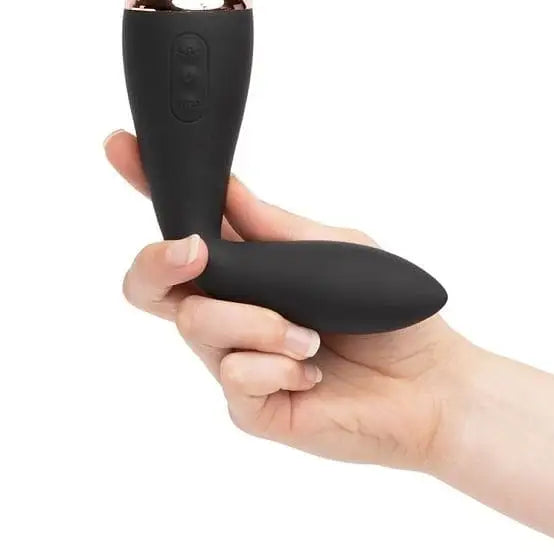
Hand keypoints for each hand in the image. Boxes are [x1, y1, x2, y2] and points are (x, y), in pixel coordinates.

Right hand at [105, 130, 474, 472]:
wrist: (431, 383)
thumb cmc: (386, 313)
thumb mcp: (331, 249)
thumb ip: (271, 226)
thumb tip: (223, 185)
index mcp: (243, 269)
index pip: (180, 226)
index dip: (145, 186)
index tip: (122, 146)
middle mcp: (227, 313)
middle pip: (149, 285)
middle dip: (158, 260)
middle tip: (195, 252)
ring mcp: (233, 361)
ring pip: (196, 324)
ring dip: (256, 320)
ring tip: (309, 336)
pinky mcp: (249, 407)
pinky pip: (234, 376)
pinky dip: (278, 364)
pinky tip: (312, 371)